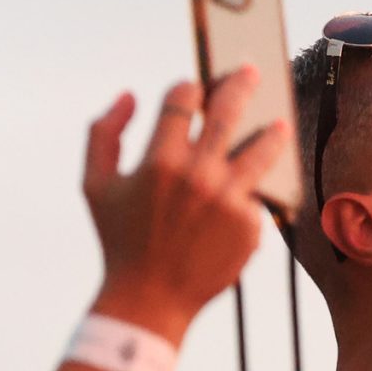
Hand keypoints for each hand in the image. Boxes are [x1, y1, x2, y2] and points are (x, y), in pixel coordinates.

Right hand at [82, 68, 287, 342]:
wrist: (149, 299)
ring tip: (277, 124)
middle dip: (239, 84)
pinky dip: (252, 189)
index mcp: (159, 161)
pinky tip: (251, 188)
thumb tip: (128, 96)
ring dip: (270, 130)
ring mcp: (229, 199)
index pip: (183, 100)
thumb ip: (103, 133)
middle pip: (230, 110)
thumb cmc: (119, 239)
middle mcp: (198, 175)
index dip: (188, 88)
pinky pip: (257, 193)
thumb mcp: (94, 186)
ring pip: (263, 147)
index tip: (193, 88)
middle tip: (248, 71)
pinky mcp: (250, 224)